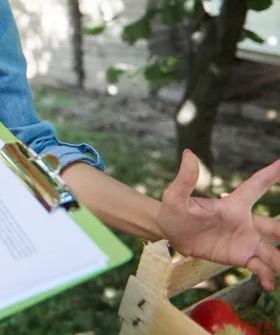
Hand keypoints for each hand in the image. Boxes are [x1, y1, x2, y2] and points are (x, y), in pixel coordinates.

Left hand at [156, 150, 279, 289]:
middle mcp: (244, 222)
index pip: (257, 186)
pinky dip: (267, 275)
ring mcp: (245, 240)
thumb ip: (185, 178)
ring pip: (272, 250)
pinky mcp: (240, 256)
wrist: (169, 234)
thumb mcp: (175, 196)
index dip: (272, 174)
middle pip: (274, 226)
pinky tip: (270, 285)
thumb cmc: (173, 211)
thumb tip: (189, 154)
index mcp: (232, 204)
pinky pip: (260, 266)